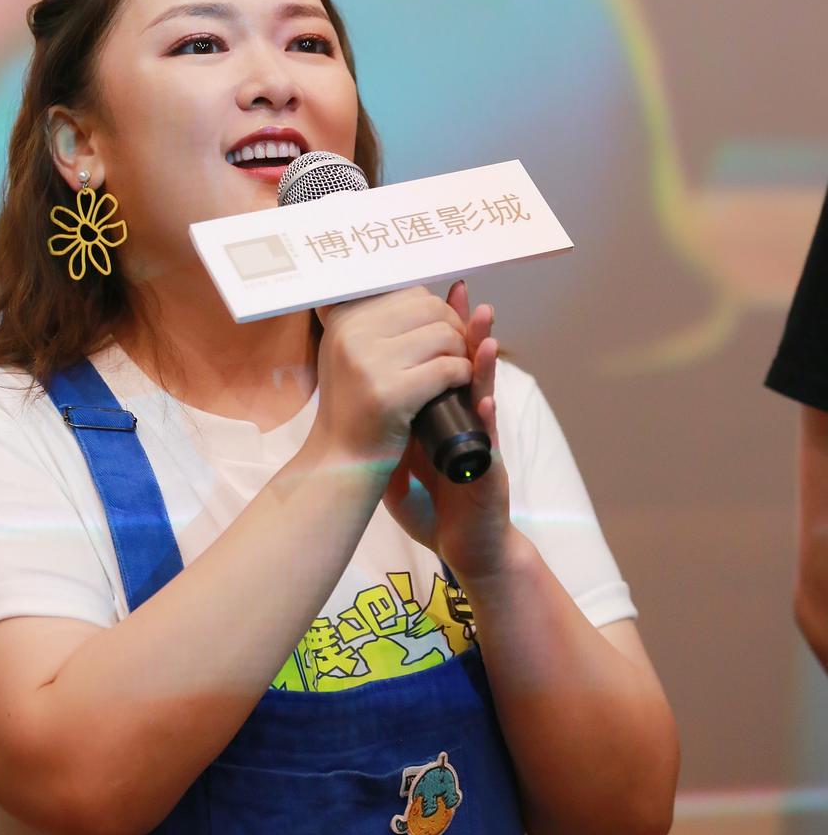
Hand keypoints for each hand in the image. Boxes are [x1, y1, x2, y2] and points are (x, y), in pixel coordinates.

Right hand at [311, 283, 473, 469]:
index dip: (437, 313)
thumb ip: (389, 321)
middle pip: (431, 308)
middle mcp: (352, 333)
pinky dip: (462, 376)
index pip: (411, 293)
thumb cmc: (358, 406)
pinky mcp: (390, 393)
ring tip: (453, 373)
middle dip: (453, 330)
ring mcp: (369, 363)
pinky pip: (447, 368)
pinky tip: (456, 388)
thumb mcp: (358, 353)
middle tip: (453, 356)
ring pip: (444, 336)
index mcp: (344, 317)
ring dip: (461, 354)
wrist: (342, 462)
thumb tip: (456, 287)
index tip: (440, 337)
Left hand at [381, 279, 512, 586]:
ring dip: (485, 365)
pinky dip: (485, 419)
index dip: (446, 326)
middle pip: (469, 363)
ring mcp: (480, 441)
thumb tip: (348, 387)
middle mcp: (467, 417)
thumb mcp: (402, 449)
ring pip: (485, 394)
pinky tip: (483, 402)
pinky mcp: (487, 470)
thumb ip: (389, 417)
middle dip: (467, 330)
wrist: (461, 541)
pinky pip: (487, 441)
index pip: (447, 357)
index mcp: (445, 409)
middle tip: (466, 297)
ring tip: (485, 337)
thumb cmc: (431, 498)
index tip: (442, 293)